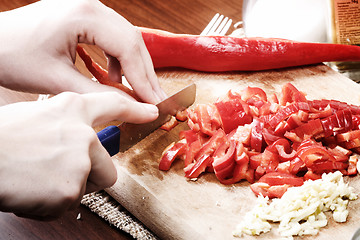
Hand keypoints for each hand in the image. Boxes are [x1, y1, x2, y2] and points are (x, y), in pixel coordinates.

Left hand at [0, 0, 165, 103]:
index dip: (145, 80)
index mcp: (84, 15)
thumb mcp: (58, 81)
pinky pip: (112, 38)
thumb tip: (137, 109)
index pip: (128, 48)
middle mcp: (91, 5)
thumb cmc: (13, 57)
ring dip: (135, 68)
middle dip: (145, 75)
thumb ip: (102, 95)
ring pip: (126, 39)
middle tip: (158, 101)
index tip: (157, 104)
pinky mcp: (83, 16)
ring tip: (140, 94)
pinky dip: (119, 60)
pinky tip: (115, 78)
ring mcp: (88, 8)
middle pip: (133, 41)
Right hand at [0, 91, 157, 219]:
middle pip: (108, 169)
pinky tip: (32, 191)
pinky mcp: (70, 190)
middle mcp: (83, 134)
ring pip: (88, 188)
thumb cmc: (2, 137)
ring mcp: (79, 162)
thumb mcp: (38, 116)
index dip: (135, 110)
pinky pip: (67, 204)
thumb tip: (82, 142)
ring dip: (67, 189)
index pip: (113, 105)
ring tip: (39, 180)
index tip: (152, 112)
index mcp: (72, 110)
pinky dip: (51, 203)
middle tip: (60, 174)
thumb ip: (67, 126)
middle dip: (90, 177)